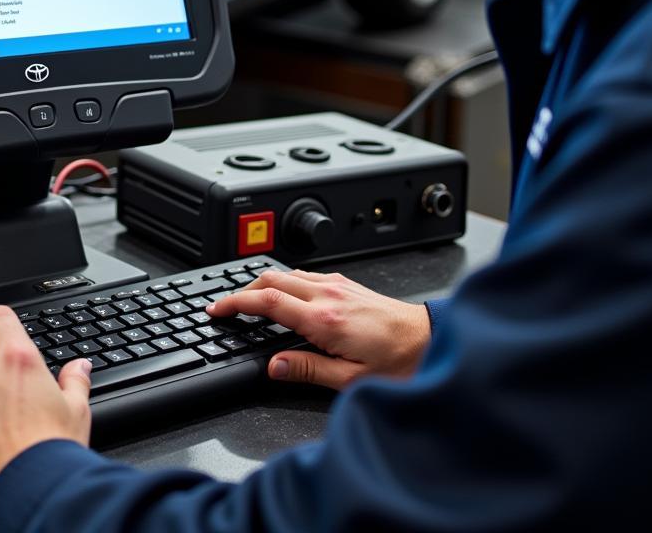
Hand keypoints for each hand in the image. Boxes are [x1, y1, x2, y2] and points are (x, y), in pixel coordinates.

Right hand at [207, 269, 430, 390]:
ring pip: (287, 273)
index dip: (235, 303)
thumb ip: (306, 369)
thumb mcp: (350, 379)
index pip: (266, 302)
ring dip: (263, 283)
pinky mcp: (348, 284)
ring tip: (250, 302)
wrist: (435, 341)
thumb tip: (273, 365)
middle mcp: (328, 295)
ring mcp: (338, 285)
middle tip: (225, 306)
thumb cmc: (401, 363)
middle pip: (271, 279)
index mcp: (323, 320)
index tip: (216, 309)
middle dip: (242, 290)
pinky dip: (285, 281)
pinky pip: (306, 274)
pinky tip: (287, 295)